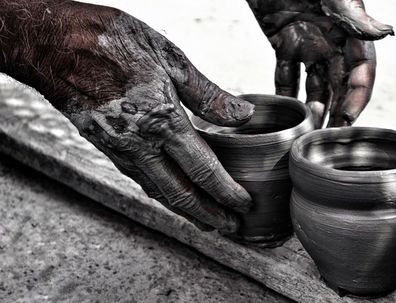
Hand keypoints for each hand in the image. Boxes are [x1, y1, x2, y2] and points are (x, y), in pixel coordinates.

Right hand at [0, 1, 253, 232]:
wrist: (55, 45)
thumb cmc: (113, 44)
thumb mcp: (170, 59)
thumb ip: (209, 94)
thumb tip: (244, 114)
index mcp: (163, 122)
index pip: (203, 171)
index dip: (226, 192)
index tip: (243, 205)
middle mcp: (141, 145)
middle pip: (181, 194)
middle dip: (209, 215)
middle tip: (229, 227)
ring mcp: (120, 150)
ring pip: (158, 192)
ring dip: (185, 211)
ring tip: (205, 221)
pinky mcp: (105, 147)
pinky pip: (139, 178)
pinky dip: (160, 194)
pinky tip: (169, 195)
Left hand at [246, 0, 392, 126]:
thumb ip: (352, 14)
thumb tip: (384, 33)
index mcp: (348, 29)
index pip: (361, 71)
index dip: (357, 98)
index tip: (347, 121)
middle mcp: (331, 40)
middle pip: (339, 85)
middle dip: (337, 112)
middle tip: (330, 139)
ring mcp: (307, 42)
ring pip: (315, 84)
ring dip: (313, 108)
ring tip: (309, 132)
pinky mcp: (283, 41)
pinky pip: (287, 74)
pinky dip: (287, 93)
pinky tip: (288, 112)